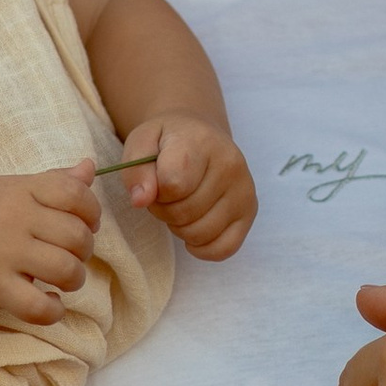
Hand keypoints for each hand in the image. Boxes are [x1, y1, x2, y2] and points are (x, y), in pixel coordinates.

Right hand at [0, 168, 99, 320]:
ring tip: (59, 282)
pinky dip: (53, 311)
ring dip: (73, 281)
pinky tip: (47, 302)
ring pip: (66, 270)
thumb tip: (89, 167)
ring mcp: (2, 252)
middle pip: (77, 236)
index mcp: (19, 189)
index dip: (91, 214)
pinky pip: (39, 306)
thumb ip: (50, 182)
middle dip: (83, 252)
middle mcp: (13, 216)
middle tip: (67, 258)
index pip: (76, 195)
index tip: (84, 226)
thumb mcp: (6, 190)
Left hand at [113, 112, 255, 260]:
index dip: (155, 192)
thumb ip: (135, 169)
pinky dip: (202, 248)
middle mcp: (230, 165)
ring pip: (200, 234)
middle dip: (164, 211)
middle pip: (185, 213)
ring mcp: (244, 191)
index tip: (155, 181)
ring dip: (180, 228)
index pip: (173, 185)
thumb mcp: (141, 142)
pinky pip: (223, 249)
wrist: (201, 136)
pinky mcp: (249, 212)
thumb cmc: (168, 142)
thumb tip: (141, 200)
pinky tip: (194, 228)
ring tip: (180, 206)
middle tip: (165, 196)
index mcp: (202, 142)